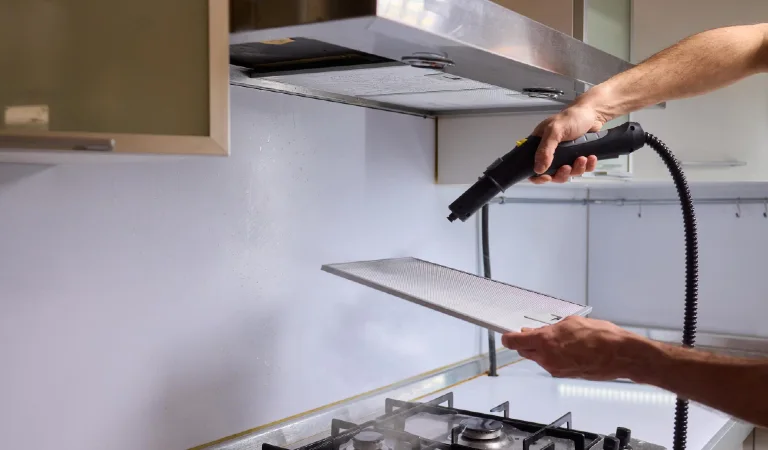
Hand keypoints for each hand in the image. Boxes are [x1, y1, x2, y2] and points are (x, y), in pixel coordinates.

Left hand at [501, 316, 649, 380]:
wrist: (620, 355)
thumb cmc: (601, 336)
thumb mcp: (571, 323)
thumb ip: (552, 328)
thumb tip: (543, 330)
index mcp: (545, 341)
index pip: (515, 342)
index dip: (508, 337)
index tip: (506, 334)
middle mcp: (547, 358)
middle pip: (525, 351)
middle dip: (525, 343)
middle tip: (531, 333)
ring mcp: (555, 368)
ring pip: (538, 358)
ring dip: (540, 350)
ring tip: (556, 340)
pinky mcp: (564, 375)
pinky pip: (551, 365)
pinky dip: (552, 357)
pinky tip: (565, 349)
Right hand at [529, 102, 609, 183]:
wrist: (593, 113)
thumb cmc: (571, 118)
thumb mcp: (554, 131)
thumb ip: (545, 150)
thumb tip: (538, 170)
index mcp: (540, 146)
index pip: (533, 167)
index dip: (538, 176)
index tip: (547, 177)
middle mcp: (551, 154)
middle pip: (553, 174)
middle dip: (562, 174)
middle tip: (568, 167)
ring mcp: (566, 157)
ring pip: (569, 173)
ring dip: (577, 169)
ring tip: (583, 158)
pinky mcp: (579, 157)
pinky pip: (583, 169)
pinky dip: (588, 166)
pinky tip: (591, 158)